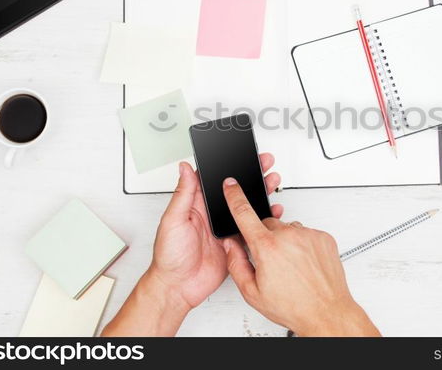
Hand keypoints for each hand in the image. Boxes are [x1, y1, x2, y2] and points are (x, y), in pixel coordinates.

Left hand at [102, 154, 281, 335]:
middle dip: (251, 175)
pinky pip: (252, 229)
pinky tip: (272, 212)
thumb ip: (182, 194)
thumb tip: (184, 168)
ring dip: (260, 194)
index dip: (229, 165)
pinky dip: (263, 220)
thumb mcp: (172, 220)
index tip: (242, 154)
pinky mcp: (235, 244)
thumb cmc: (169, 256)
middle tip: (265, 163)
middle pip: (235, 190)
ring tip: (272, 182)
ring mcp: (224, 229)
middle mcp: (211, 214)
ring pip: (246, 207)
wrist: (178, 288)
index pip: (214, 179)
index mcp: (196, 204)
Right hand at [221, 178, 379, 336]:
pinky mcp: (323, 237)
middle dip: (264, 237)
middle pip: (267, 224)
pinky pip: (306, 233)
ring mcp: (308, 235)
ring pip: (288, 229)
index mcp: (266, 248)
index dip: (234, 196)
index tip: (231, 185)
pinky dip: (302, 244)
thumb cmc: (293, 306)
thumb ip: (236, 264)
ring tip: (290, 265)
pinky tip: (303, 263)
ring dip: (285, 241)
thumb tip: (230, 246)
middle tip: (270, 260)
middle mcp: (288, 236)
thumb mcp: (252, 292)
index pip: (244, 213)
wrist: (326, 313)